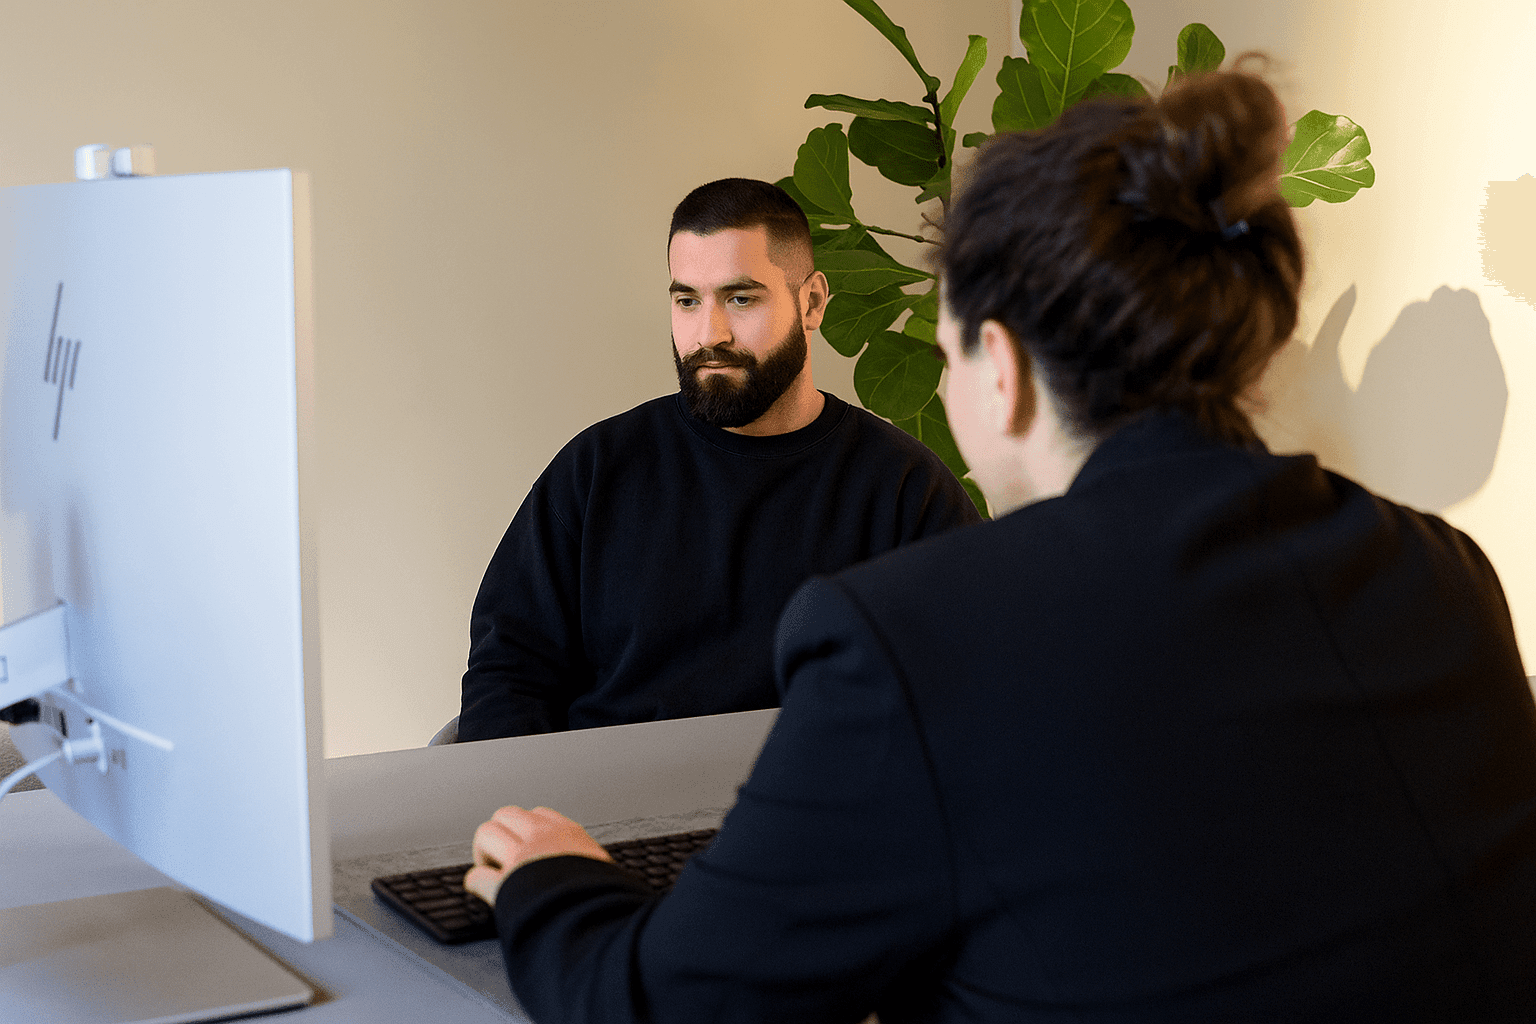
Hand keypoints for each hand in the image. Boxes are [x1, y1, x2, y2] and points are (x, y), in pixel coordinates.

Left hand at [463, 805, 611, 906]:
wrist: (602, 921)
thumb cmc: (609, 900)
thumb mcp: (606, 871)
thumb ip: (591, 864)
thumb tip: (596, 873)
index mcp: (570, 834)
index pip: (539, 815)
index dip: (527, 830)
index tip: (527, 845)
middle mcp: (543, 838)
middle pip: (506, 815)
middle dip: (501, 833)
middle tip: (503, 856)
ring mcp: (522, 858)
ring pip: (486, 833)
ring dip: (485, 852)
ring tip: (493, 870)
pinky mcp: (505, 886)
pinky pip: (477, 877)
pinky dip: (476, 883)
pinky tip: (482, 891)